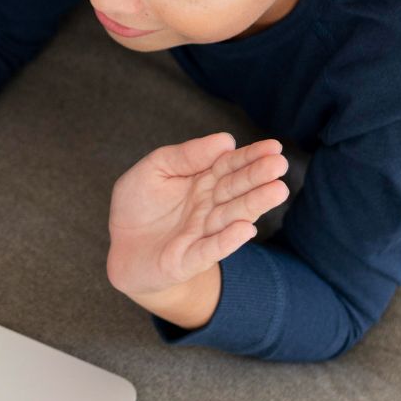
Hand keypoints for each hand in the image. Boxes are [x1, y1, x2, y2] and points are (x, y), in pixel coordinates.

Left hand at [106, 133, 288, 300]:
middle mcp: (209, 207)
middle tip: (280, 164)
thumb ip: (186, 155)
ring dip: (253, 205)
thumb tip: (225, 140)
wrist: (121, 247)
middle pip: (236, 190)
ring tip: (277, 191)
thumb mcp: (155, 169)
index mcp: (202, 182)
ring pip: (230, 218)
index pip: (229, 166)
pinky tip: (245, 228)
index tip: (274, 147)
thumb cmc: (139, 204)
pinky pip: (209, 249)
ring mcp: (201, 234)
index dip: (250, 157)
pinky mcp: (188, 260)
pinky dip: (227, 240)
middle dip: (258, 177)